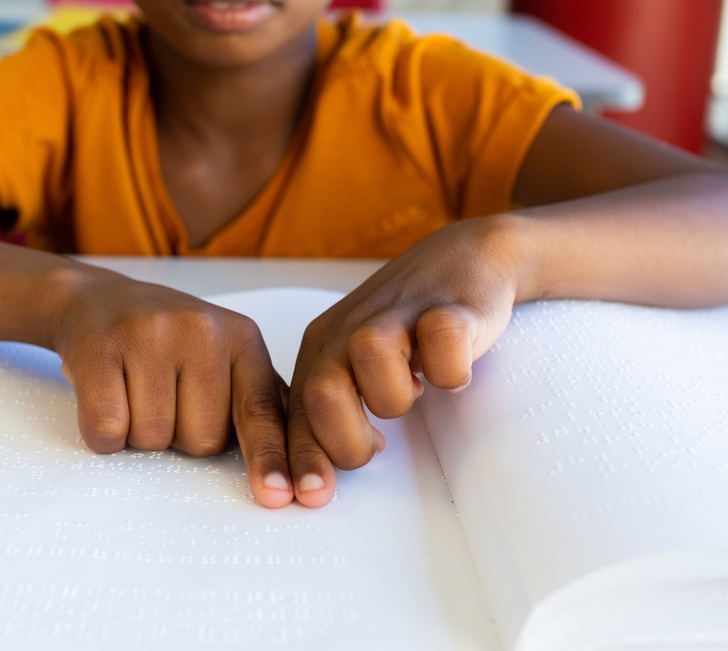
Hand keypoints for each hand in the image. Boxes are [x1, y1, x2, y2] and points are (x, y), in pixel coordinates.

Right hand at [50, 268, 295, 507]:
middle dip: (180, 435)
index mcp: (242, 338)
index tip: (278, 496)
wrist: (97, 300)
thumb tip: (297, 458)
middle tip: (163, 394)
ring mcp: (151, 335)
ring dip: (140, 432)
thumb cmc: (167, 342)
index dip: (270, 457)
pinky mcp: (101, 348)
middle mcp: (202, 330)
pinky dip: (103, 431)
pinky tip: (107, 394)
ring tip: (134, 390)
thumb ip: (257, 399)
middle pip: (203, 441)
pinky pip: (107, 430)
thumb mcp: (223, 356)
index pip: (261, 412)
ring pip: (154, 439)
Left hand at [285, 216, 526, 506]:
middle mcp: (348, 329)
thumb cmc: (405, 327)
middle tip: (378, 445)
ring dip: (396, 396)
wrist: (463, 258)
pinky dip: (451, 370)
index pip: (294, 411)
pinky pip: (444, 344)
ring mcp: (397, 314)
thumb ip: (334, 413)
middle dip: (346, 439)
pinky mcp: (449, 306)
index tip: (307, 498)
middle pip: (320, 391)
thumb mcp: (356, 368)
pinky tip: (452, 369)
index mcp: (322, 349)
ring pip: (372, 360)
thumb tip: (325, 473)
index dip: (296, 457)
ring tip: (416, 392)